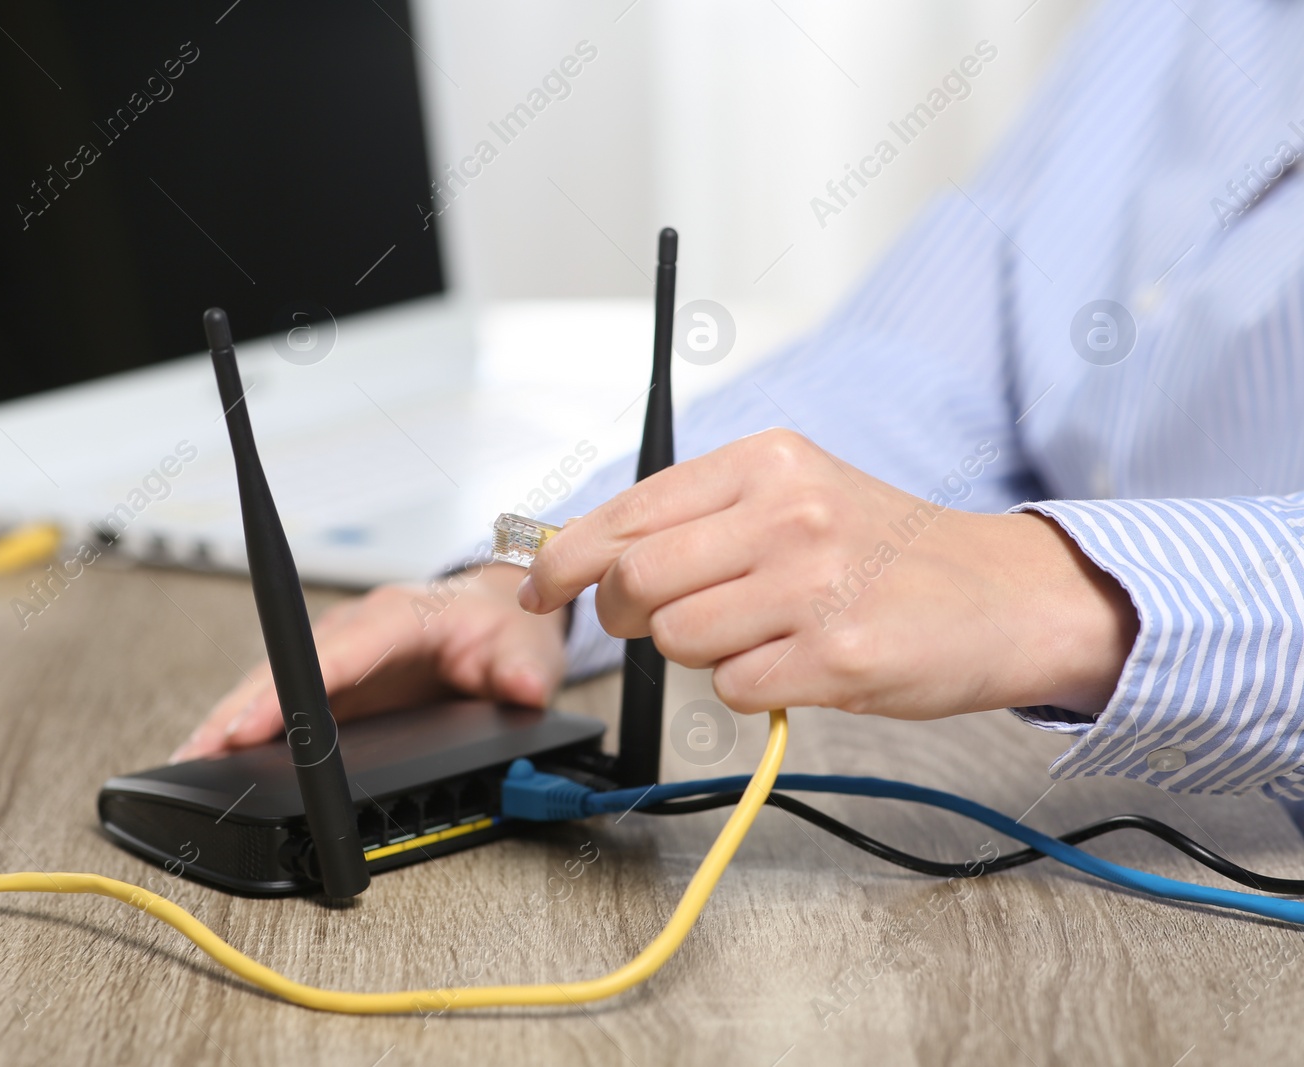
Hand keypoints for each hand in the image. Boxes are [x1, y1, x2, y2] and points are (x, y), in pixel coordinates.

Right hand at [172, 563, 566, 759]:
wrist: (497, 615)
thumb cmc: (502, 626)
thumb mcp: (525, 646)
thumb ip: (523, 670)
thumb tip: (522, 689)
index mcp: (398, 616)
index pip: (333, 652)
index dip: (289, 689)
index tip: (251, 722)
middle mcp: (358, 629)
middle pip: (285, 665)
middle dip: (238, 708)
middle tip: (199, 751)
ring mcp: (340, 653)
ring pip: (274, 679)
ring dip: (232, 717)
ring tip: (192, 758)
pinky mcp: (335, 678)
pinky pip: (284, 695)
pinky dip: (248, 722)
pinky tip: (220, 751)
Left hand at [516, 428, 1136, 719]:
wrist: (1005, 595)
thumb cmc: (887, 550)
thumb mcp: (796, 496)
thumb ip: (698, 518)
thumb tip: (584, 555)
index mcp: (766, 462)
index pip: (628, 512)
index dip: (565, 558)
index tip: (538, 586)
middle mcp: (788, 512)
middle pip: (636, 580)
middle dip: (624, 615)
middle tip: (652, 623)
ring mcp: (814, 584)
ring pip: (678, 640)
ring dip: (699, 653)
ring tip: (757, 633)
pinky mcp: (838, 654)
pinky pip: (733, 689)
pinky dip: (749, 688)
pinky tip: (796, 663)